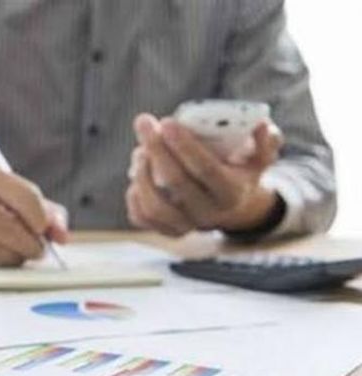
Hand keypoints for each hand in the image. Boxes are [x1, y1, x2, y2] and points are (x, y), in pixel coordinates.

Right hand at [0, 158, 68, 265]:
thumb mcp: (20, 195)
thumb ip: (49, 212)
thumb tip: (61, 237)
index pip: (24, 196)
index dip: (41, 217)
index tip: (44, 229)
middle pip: (10, 229)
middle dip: (32, 245)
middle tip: (40, 249)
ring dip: (16, 258)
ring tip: (16, 249)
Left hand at [126, 113, 283, 235]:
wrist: (231, 206)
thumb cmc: (240, 170)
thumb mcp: (259, 156)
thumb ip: (265, 141)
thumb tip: (258, 125)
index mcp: (231, 192)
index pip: (206, 170)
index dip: (185, 146)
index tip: (167, 122)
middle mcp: (208, 213)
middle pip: (176, 183)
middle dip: (156, 149)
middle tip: (145, 122)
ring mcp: (186, 225)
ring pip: (155, 205)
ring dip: (142, 173)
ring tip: (140, 150)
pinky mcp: (166, 230)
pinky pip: (142, 218)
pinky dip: (134, 196)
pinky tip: (136, 174)